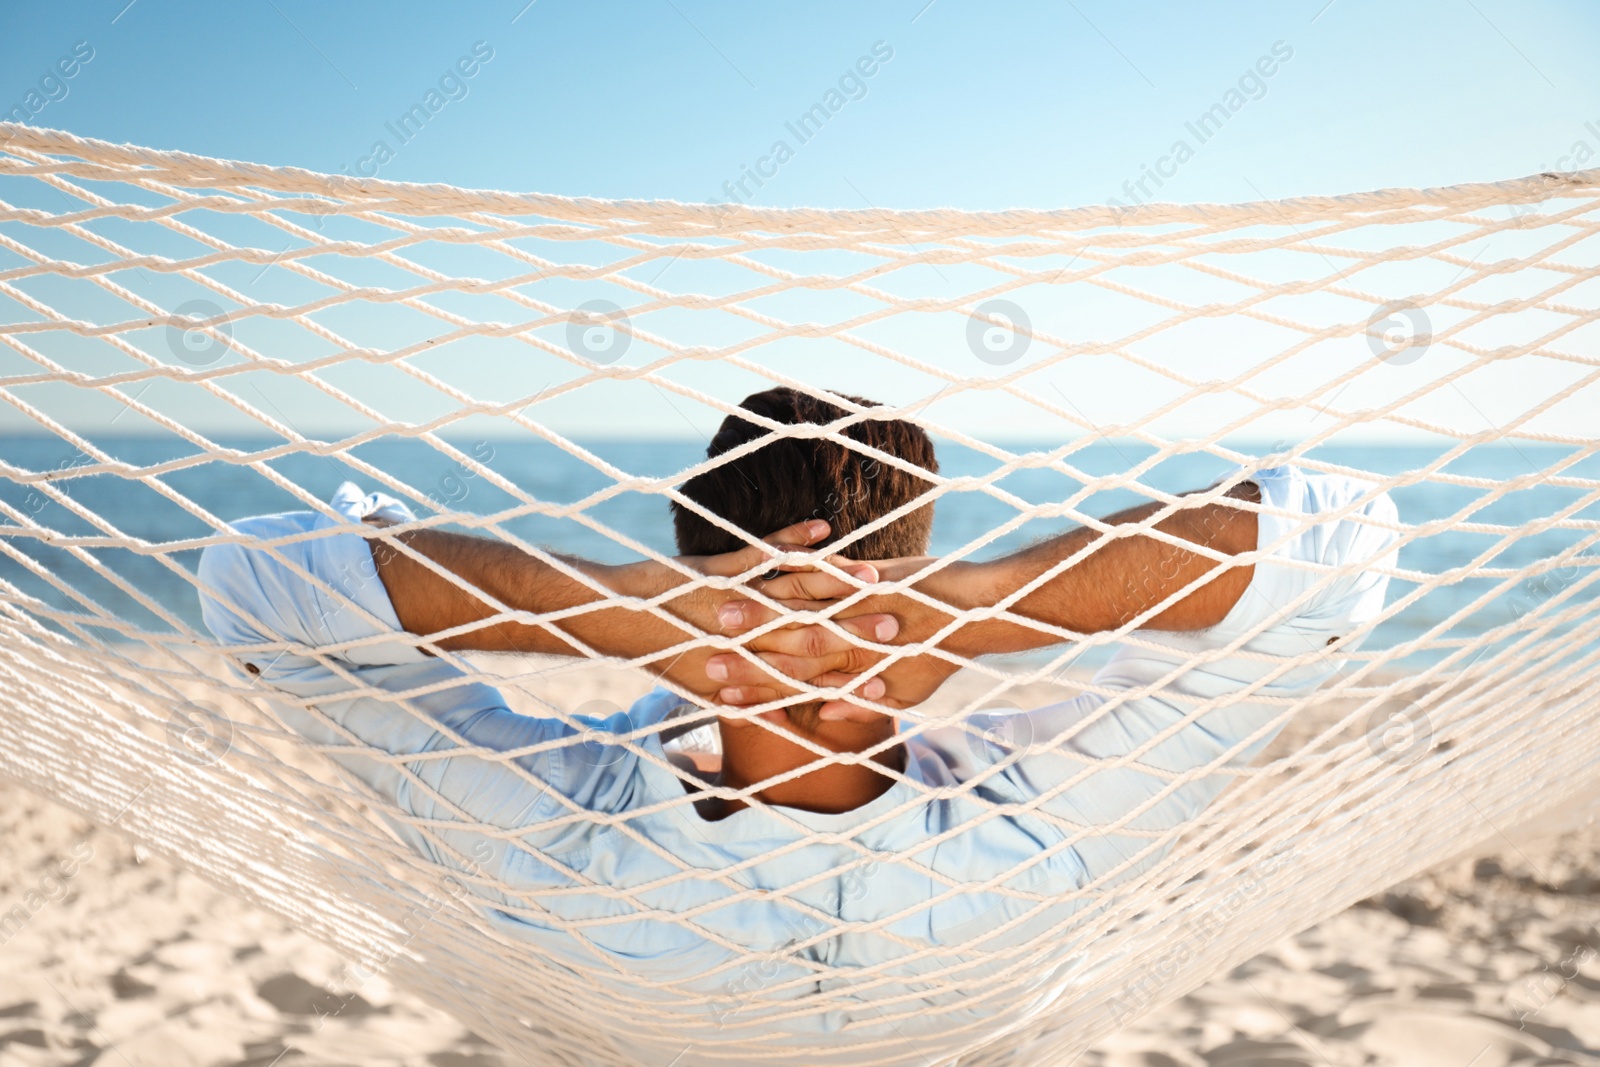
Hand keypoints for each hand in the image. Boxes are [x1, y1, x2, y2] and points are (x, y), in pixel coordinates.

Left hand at [611, 521, 900, 715]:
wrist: (611, 620)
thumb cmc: (659, 652)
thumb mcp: (704, 686)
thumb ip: (749, 703)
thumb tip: (781, 718)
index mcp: (744, 672)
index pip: (808, 676)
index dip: (848, 674)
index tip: (887, 672)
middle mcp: (744, 643)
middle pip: (813, 636)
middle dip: (859, 631)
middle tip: (900, 625)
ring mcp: (733, 605)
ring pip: (796, 596)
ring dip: (838, 587)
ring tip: (877, 578)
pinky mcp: (718, 571)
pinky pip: (764, 555)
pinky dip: (794, 542)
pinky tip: (824, 529)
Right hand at [713, 556, 997, 721]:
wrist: (981, 614)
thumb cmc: (942, 654)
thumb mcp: (904, 690)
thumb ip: (861, 702)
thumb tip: (825, 712)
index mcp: (857, 673)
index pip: (795, 689)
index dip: (756, 695)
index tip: (718, 700)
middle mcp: (853, 642)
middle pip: (785, 654)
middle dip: (741, 659)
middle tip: (703, 663)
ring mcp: (859, 607)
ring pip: (794, 613)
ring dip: (754, 614)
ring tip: (719, 612)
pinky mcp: (869, 575)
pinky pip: (822, 569)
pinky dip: (793, 562)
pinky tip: (762, 567)